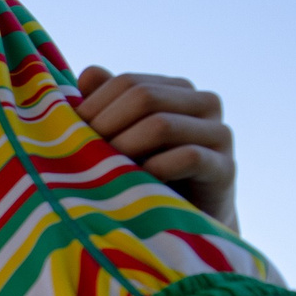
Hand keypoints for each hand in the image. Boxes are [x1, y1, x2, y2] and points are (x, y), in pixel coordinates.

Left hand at [75, 66, 237, 229]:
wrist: (185, 222)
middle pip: (144, 97)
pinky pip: (188, 157)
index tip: (70, 134)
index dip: (94, 106)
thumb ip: (105, 105)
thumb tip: (89, 73)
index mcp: (177, 89)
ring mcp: (219, 133)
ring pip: (162, 125)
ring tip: (104, 170)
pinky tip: (138, 181)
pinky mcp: (225, 167)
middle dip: (106, 125)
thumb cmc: (146, 175)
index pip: (128, 82)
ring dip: (124, 147)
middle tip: (82, 153)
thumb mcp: (120, 137)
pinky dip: (155, 169)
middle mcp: (203, 103)